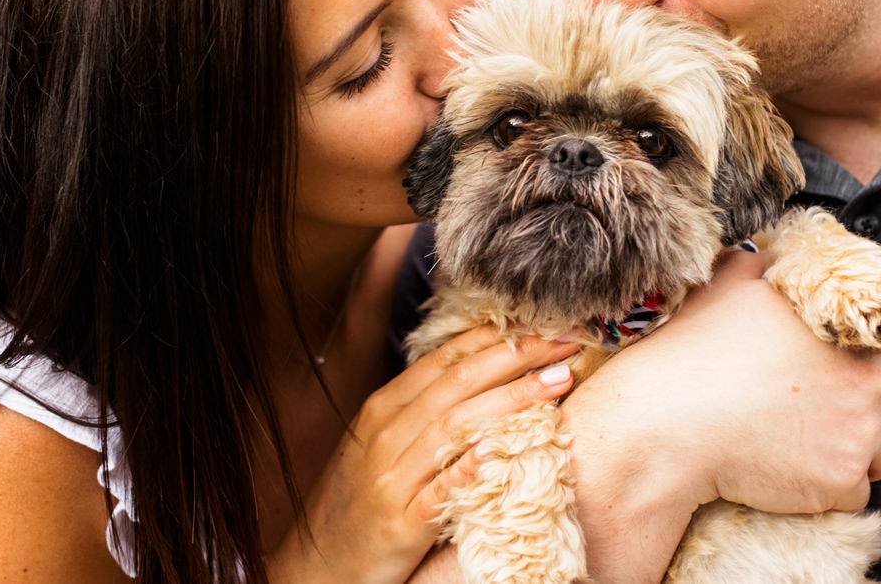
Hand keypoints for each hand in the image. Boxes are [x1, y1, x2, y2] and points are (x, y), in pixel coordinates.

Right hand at [273, 327, 578, 583]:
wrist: (311, 566)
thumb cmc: (355, 503)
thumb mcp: (380, 444)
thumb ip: (421, 409)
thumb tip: (480, 372)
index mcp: (384, 408)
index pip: (448, 358)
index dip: (499, 336)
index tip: (545, 322)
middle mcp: (386, 434)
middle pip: (460, 381)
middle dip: (518, 355)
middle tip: (568, 339)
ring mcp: (391, 478)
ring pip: (456, 425)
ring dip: (512, 399)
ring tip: (558, 381)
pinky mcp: (399, 524)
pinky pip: (440, 491)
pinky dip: (470, 467)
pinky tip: (504, 449)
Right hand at [559, 248, 880, 583]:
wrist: (668, 423)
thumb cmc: (695, 349)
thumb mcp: (731, 279)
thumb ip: (771, 260)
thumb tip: (778, 251)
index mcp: (850, 333)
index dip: (880, 370)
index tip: (848, 380)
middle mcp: (867, 382)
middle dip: (876, 416)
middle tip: (829, 419)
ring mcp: (859, 435)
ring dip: (864, 456)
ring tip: (815, 449)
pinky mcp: (841, 482)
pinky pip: (859, 494)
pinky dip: (832, 489)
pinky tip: (793, 472)